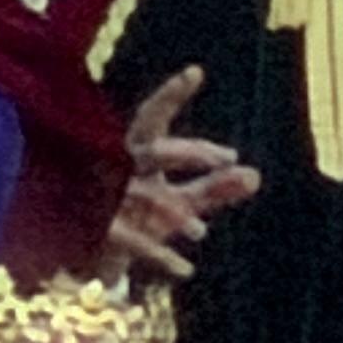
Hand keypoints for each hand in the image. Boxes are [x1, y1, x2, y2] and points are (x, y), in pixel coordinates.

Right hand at [103, 64, 260, 280]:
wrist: (87, 262)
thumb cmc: (135, 218)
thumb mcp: (178, 203)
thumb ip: (213, 189)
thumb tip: (254, 176)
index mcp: (133, 153)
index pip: (152, 119)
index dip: (171, 96)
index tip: (195, 72)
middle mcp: (117, 168)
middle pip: (150, 150)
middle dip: (185, 152)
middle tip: (224, 159)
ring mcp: (105, 198)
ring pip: (143, 196)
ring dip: (175, 212)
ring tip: (203, 232)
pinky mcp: (99, 231)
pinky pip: (132, 242)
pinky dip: (160, 256)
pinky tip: (186, 270)